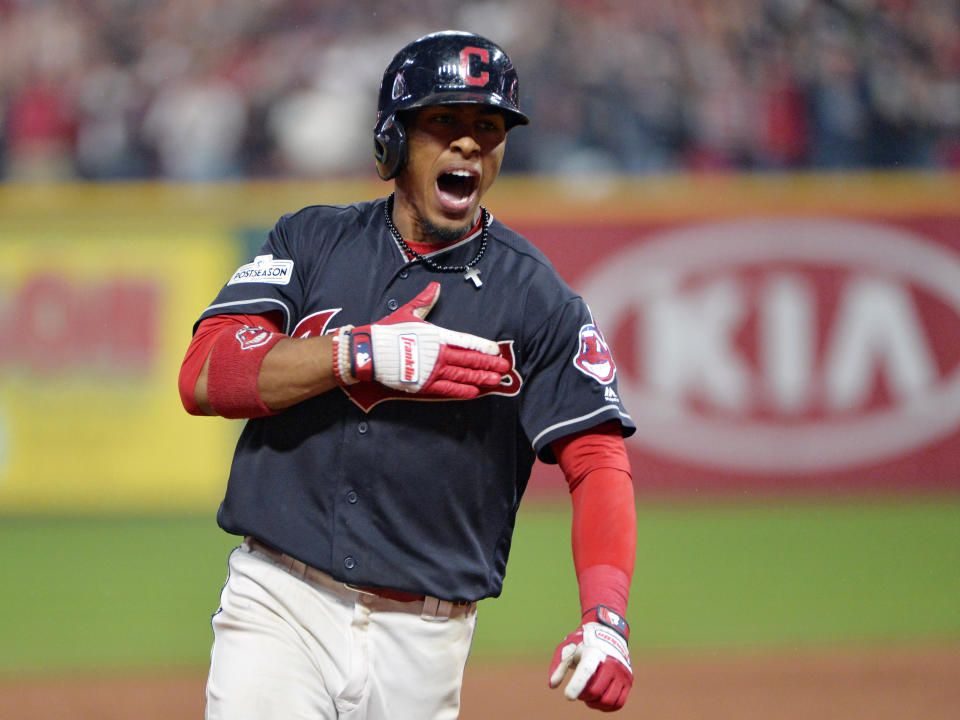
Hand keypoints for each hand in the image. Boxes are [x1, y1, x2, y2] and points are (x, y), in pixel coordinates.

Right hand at [332, 282, 509, 398]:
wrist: (371, 351)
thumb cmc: (389, 330)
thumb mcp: (409, 312)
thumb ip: (425, 301)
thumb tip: (435, 287)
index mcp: (438, 335)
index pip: (467, 341)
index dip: (483, 347)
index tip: (497, 351)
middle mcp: (438, 353)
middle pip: (469, 360)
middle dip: (488, 364)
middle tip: (504, 368)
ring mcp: (432, 370)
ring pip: (462, 375)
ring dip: (480, 378)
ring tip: (495, 381)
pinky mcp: (423, 384)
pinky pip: (447, 389)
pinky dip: (462, 391)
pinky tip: (474, 392)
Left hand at [548, 605, 632, 711]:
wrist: (608, 634)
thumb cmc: (583, 644)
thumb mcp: (568, 649)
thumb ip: (559, 666)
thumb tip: (552, 685)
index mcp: (593, 653)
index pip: (586, 671)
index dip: (577, 685)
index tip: (568, 696)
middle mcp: (610, 662)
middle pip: (595, 691)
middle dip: (583, 695)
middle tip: (579, 691)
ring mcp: (621, 672)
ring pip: (608, 700)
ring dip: (595, 704)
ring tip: (588, 697)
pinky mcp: (628, 681)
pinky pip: (618, 703)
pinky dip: (606, 707)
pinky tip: (598, 701)